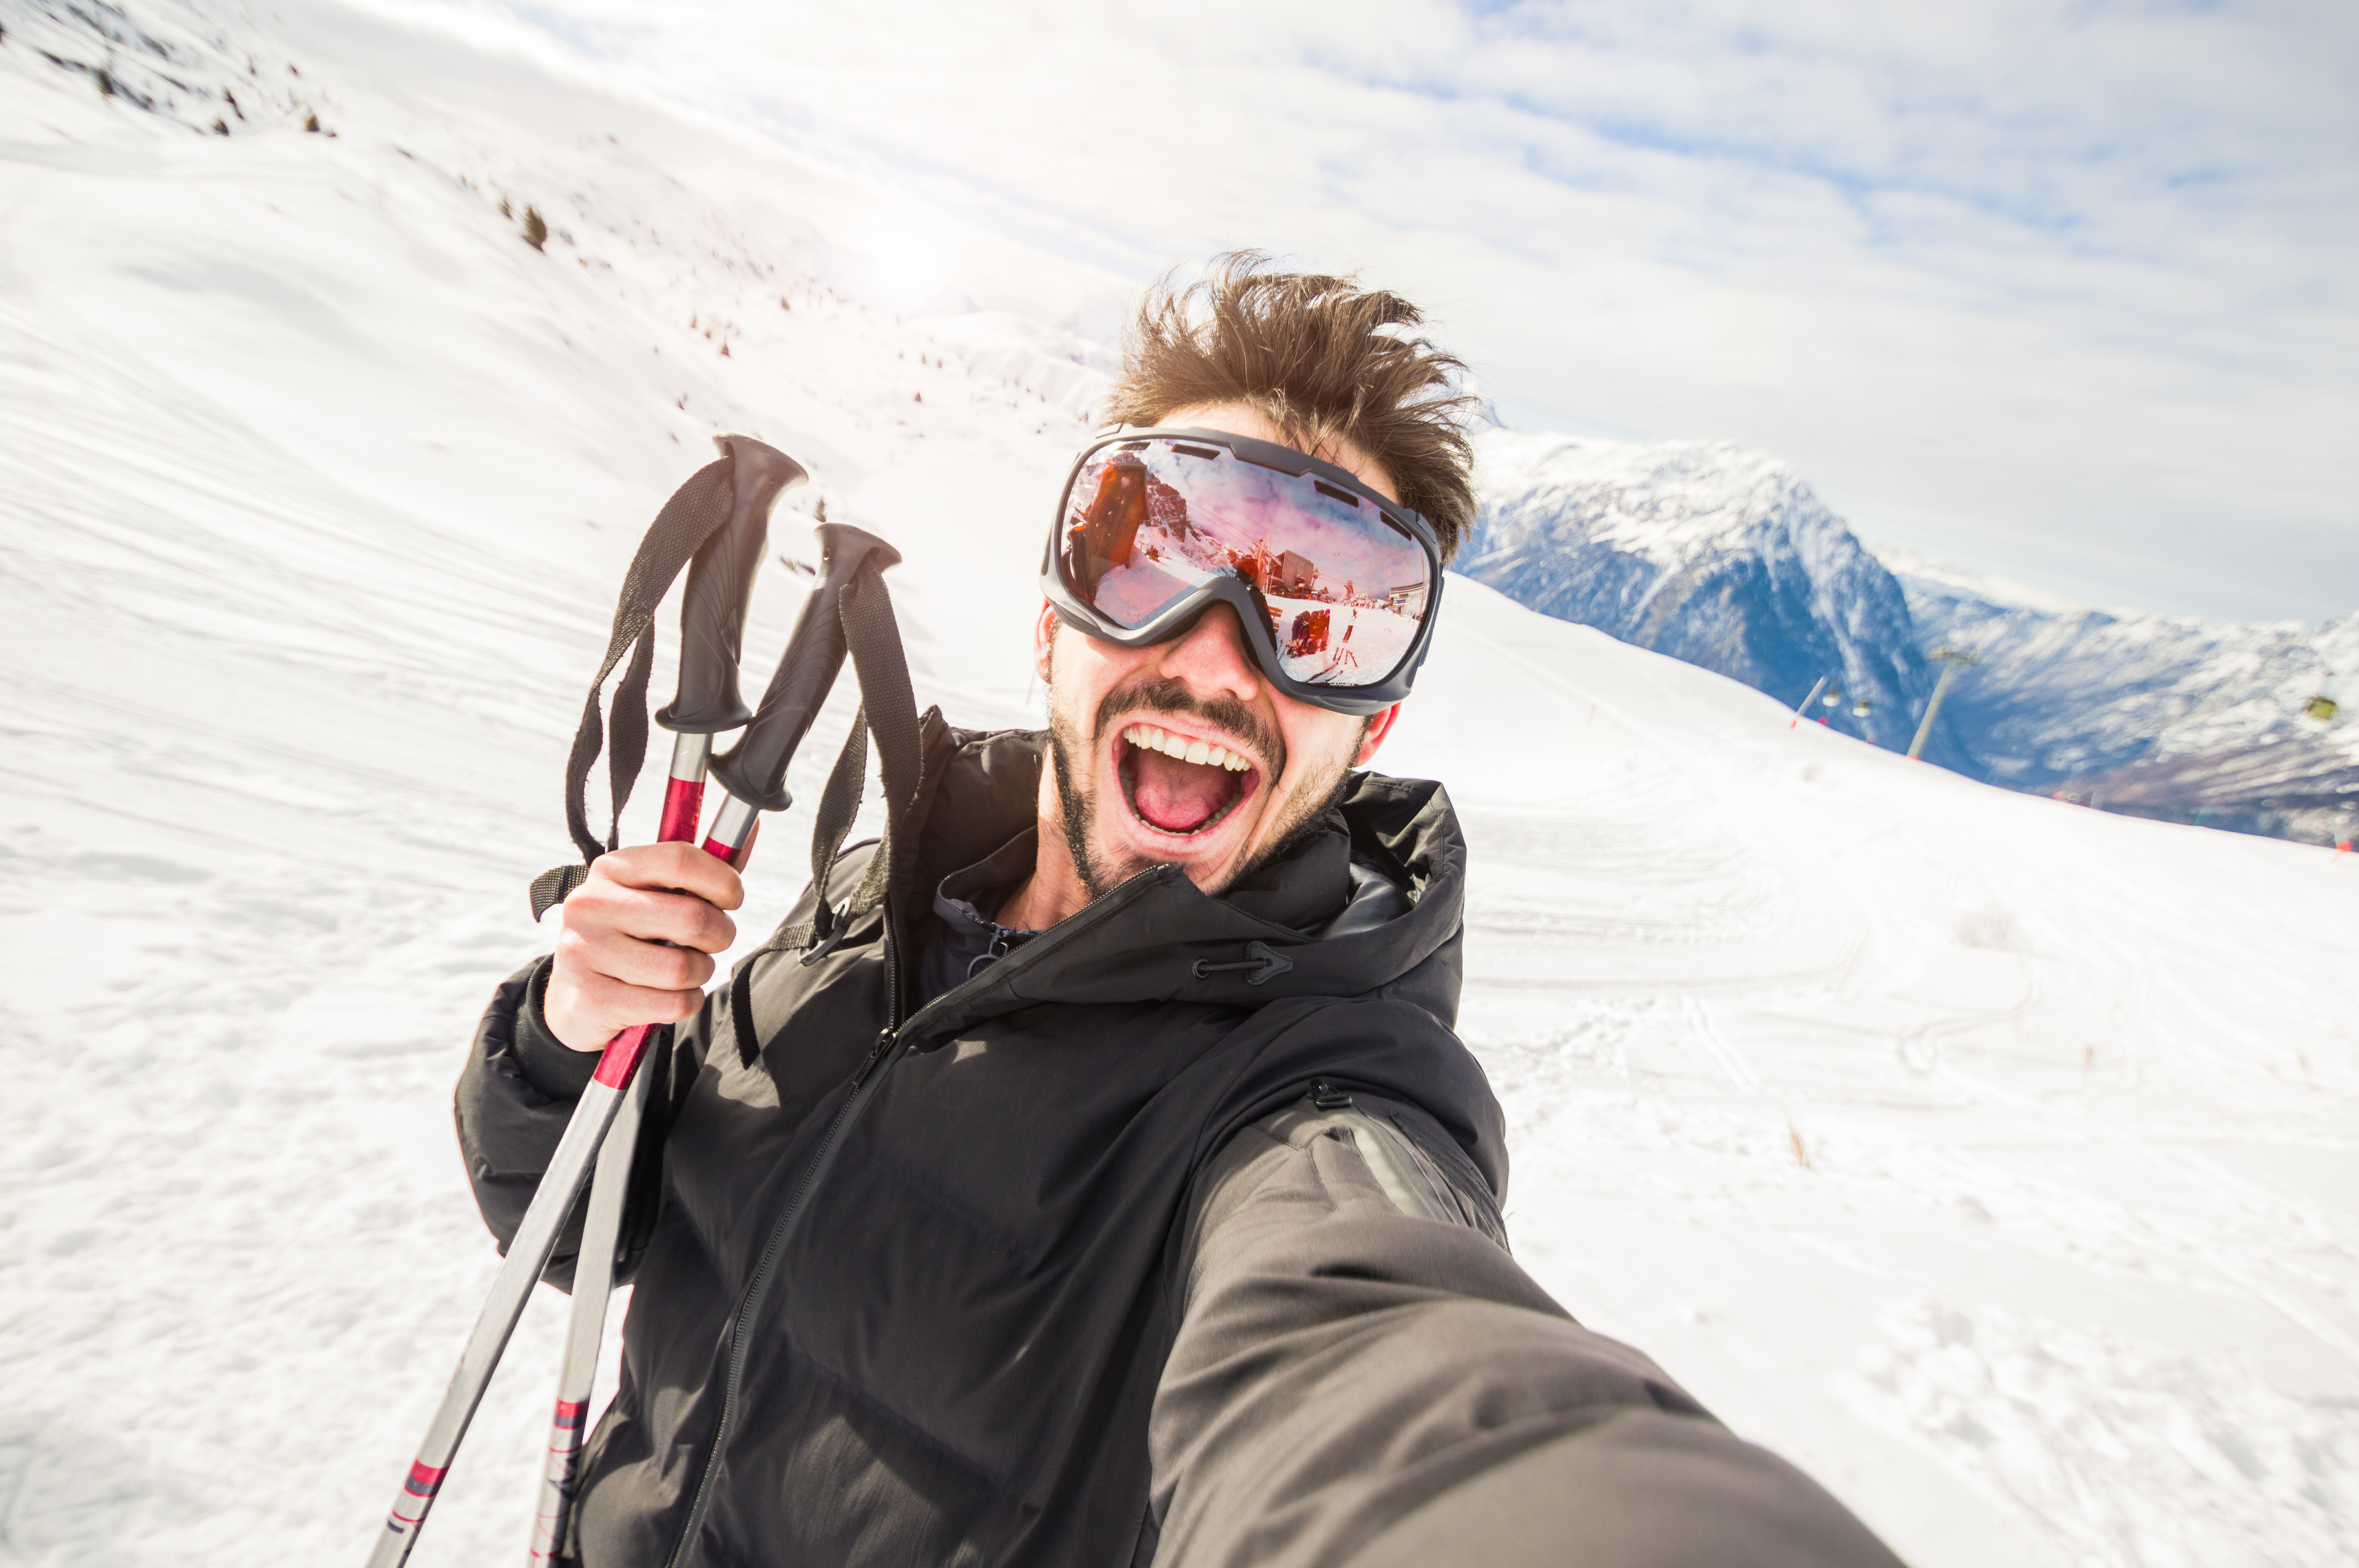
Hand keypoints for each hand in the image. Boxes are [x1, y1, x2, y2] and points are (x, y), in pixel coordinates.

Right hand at [544, 843, 742, 1051]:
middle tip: (713, 939)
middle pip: (691, 917)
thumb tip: (749, 829)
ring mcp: (585, 952)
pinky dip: (687, 1002)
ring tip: (687, 968)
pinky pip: (672, 1004)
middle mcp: (591, 906)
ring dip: (700, 972)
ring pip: (682, 967)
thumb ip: (700, 869)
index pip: (680, 860)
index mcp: (611, 869)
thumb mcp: (654, 895)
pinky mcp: (593, 999)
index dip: (722, 880)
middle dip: (720, 934)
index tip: (732, 897)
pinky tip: (672, 994)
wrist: (578, 997)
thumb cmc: (630, 935)